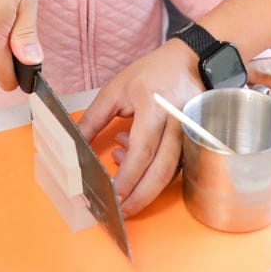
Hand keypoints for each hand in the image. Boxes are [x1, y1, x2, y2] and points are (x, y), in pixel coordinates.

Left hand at [77, 39, 200, 215]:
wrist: (189, 60)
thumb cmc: (152, 72)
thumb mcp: (115, 89)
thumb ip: (93, 118)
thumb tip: (74, 144)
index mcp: (155, 106)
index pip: (143, 151)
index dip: (128, 178)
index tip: (114, 196)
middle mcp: (177, 122)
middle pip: (162, 171)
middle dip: (140, 196)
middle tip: (120, 211)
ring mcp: (191, 132)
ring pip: (171, 172)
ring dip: (145, 184)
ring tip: (120, 177)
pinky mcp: (196, 140)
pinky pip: (176, 166)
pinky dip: (154, 172)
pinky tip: (134, 158)